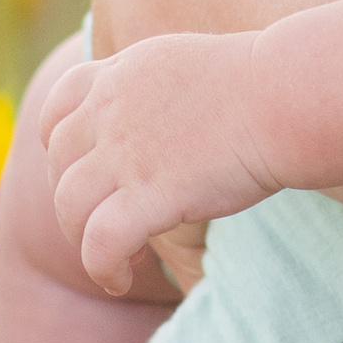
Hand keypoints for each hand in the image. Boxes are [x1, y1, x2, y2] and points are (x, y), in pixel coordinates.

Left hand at [38, 32, 278, 294]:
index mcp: (122, 72)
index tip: (80, 168)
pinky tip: (120, 278)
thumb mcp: (189, 64)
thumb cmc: (263, 83)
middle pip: (58, 161)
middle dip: (72, 197)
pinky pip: (99, 243)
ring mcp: (125, 152)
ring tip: (109, 258)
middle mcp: (112, 108)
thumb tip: (161, 114)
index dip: (57, 142)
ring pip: (68, 205)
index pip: (59, 105)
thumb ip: (159, 87)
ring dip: (79, 238)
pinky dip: (101, 267)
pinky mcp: (148, 194)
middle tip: (103, 221)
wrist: (285, 95)